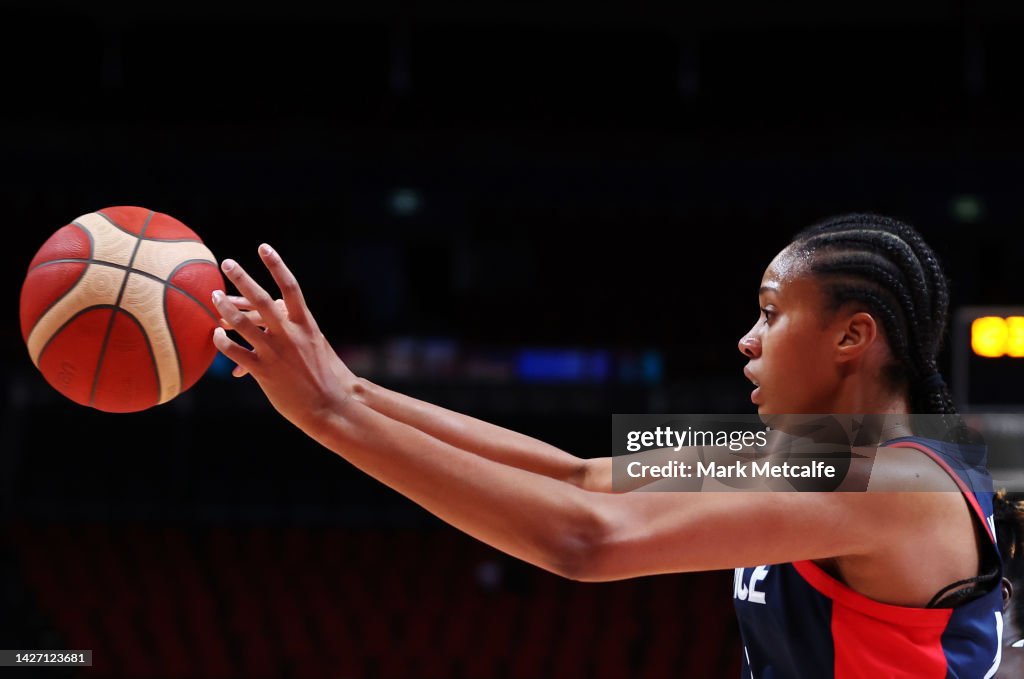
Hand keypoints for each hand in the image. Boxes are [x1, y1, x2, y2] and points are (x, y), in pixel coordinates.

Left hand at [211, 244, 355, 435]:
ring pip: (244, 324)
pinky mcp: (265, 373)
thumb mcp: (317, 344)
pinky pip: (236, 352)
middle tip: (227, 263)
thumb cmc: (327, 374)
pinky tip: (215, 334)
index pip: (290, 287)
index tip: (263, 247)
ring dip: (225, 308)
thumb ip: (300, 327)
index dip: (276, 265)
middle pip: (262, 300)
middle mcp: (291, 335)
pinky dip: (223, 341)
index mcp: (306, 325)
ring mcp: (276, 353)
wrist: (332, 404)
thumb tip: (287, 313)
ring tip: (214, 296)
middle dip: (243, 278)